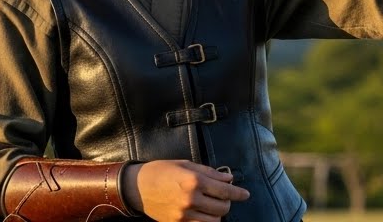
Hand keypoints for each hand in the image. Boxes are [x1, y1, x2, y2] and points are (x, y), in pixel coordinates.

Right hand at [123, 160, 248, 221]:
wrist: (136, 187)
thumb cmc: (161, 171)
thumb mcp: (186, 165)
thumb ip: (210, 172)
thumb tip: (229, 179)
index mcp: (194, 181)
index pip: (225, 191)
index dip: (238, 193)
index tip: (245, 195)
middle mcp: (191, 199)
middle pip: (222, 208)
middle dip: (228, 202)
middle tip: (224, 197)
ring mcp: (183, 214)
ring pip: (214, 221)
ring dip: (218, 214)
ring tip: (214, 205)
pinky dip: (206, 221)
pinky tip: (204, 214)